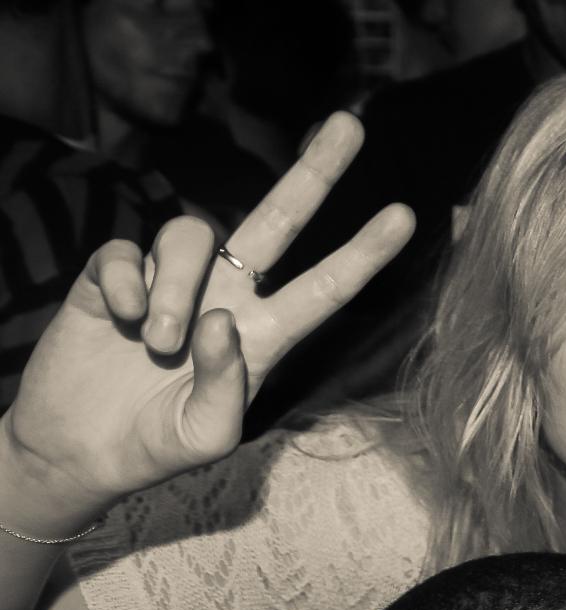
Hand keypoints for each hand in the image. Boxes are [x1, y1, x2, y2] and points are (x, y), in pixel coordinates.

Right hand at [0, 113, 414, 521]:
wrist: (80, 450)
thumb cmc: (156, 446)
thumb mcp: (205, 436)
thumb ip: (226, 386)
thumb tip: (221, 320)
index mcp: (264, 336)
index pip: (324, 288)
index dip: (363, 253)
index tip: (406, 216)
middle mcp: (228, 296)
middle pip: (279, 220)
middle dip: (316, 173)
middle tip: (351, 124)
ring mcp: (174, 280)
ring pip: (192, 236)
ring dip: (176, 285)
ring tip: (158, 341)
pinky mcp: (115, 276)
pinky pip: (127, 252)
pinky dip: (128, 283)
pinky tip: (121, 320)